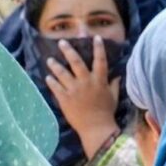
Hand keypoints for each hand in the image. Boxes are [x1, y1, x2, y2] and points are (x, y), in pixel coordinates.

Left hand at [46, 38, 121, 157]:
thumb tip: (118, 76)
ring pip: (62, 73)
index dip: (98, 48)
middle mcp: (86, 82)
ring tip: (49, 60)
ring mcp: (74, 90)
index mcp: (99, 80)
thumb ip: (114, 85)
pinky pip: (56, 87)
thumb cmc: (106, 113)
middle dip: (68, 51)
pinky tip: (47, 77)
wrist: (96, 128)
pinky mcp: (64, 99)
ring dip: (55, 66)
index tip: (95, 37)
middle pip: (76, 62)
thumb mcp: (113, 97)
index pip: (100, 60)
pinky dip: (51, 81)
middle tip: (61, 42)